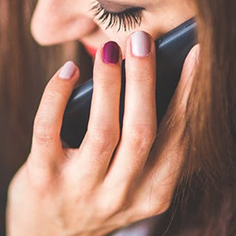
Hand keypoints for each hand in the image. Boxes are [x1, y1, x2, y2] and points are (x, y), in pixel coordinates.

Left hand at [7, 31, 199, 235]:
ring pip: (103, 131)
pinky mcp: (42, 180)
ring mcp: (80, 190)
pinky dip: (58, 96)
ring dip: (109, 84)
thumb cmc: (94, 194)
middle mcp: (120, 195)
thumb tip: (149, 71)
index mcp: (152, 193)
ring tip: (111, 49)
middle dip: (145, 81)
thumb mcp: (130, 182)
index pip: (176, 138)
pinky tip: (68, 71)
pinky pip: (48, 130)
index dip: (187, 94)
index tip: (194, 53)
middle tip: (143, 39)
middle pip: (141, 132)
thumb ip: (143, 143)